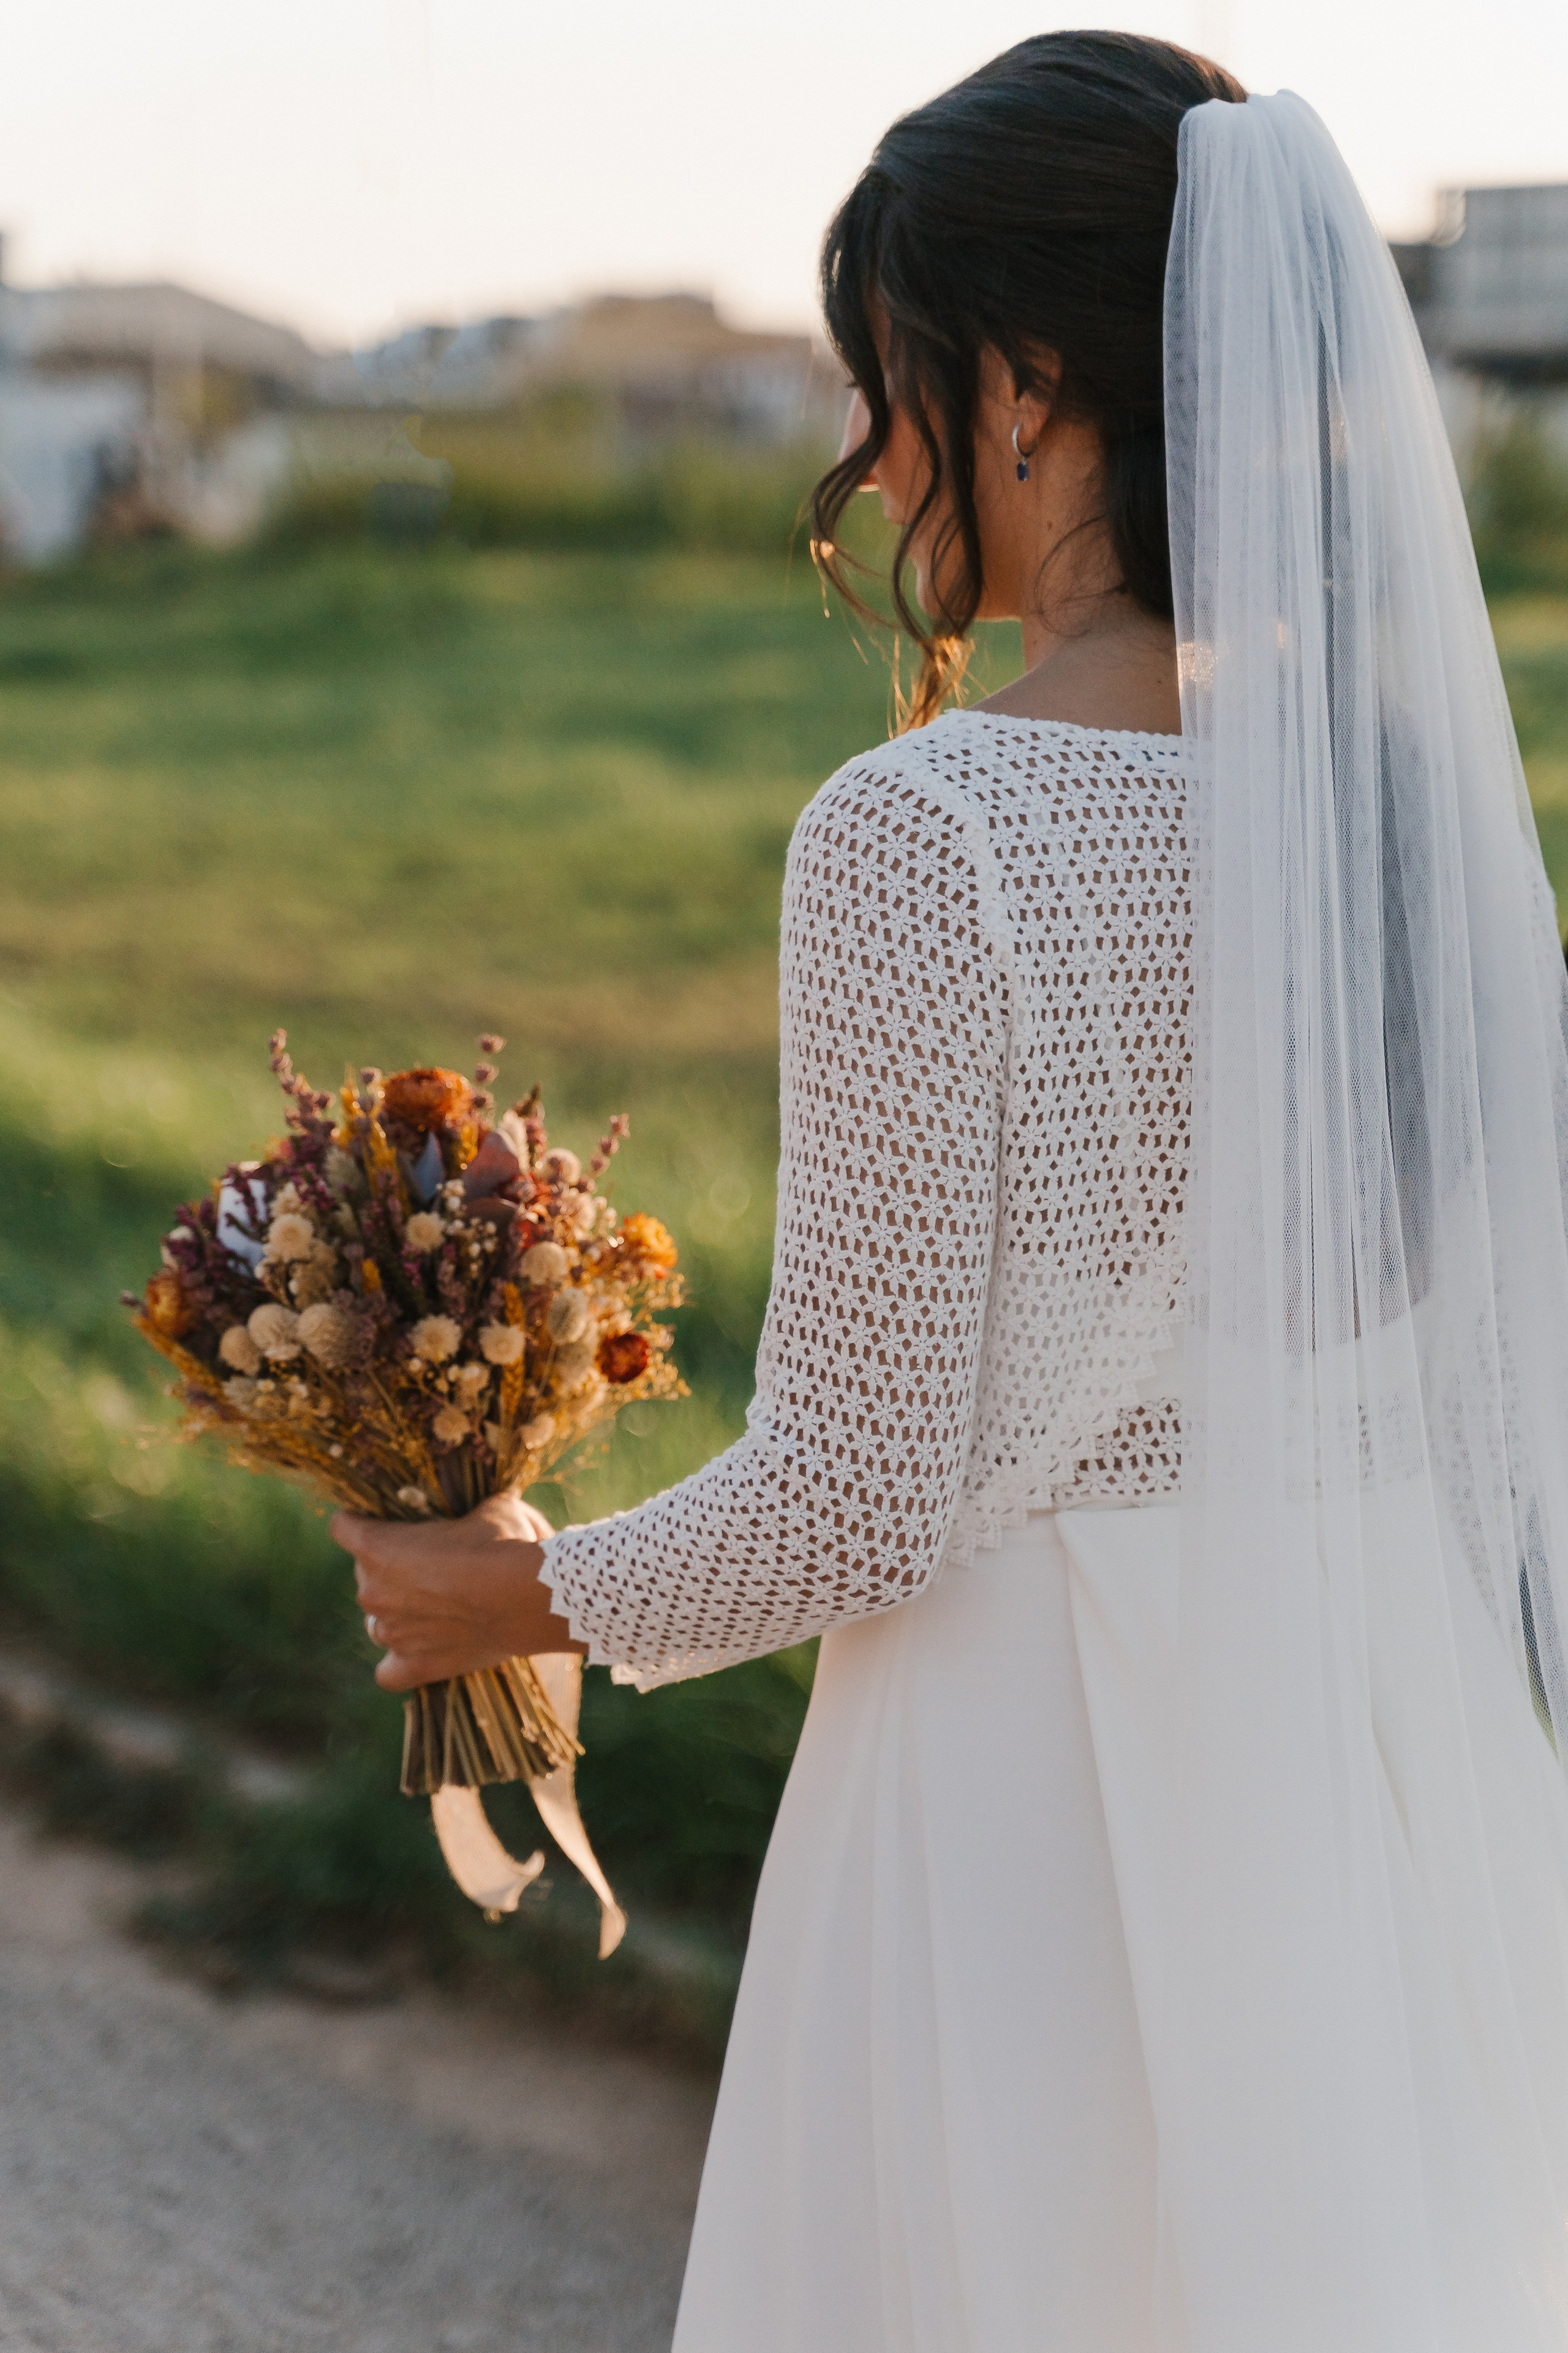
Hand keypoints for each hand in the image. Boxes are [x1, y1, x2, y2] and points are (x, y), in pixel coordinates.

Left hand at [329, 1492, 584, 1691]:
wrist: (530, 1597)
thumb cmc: (505, 1544)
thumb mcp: (488, 1508)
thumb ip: (467, 1508)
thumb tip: (481, 1508)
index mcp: (377, 1547)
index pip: (342, 1528)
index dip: (360, 1522)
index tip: (380, 1521)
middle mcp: (372, 1591)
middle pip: (364, 1575)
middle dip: (390, 1569)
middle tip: (431, 1564)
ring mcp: (391, 1632)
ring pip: (377, 1621)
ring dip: (397, 1612)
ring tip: (435, 1606)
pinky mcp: (413, 1665)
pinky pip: (388, 1673)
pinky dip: (401, 1661)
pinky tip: (420, 1650)